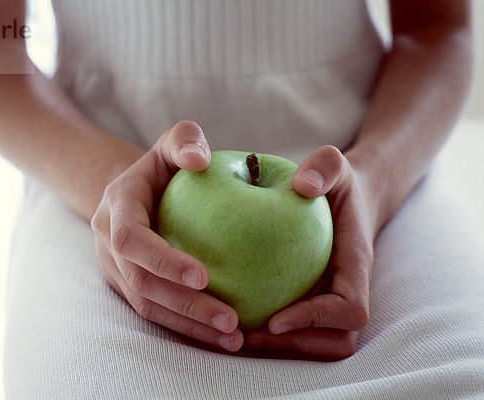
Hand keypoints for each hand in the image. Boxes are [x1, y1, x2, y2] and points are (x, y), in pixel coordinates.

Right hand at [91, 121, 243, 351]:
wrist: (138, 191)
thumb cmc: (164, 166)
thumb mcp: (173, 142)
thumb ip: (185, 139)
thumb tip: (200, 159)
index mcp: (117, 207)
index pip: (131, 239)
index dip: (163, 260)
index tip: (203, 276)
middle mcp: (109, 242)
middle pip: (141, 283)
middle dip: (184, 305)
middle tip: (231, 320)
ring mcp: (115, 268)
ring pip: (147, 306)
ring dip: (189, 326)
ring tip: (232, 338)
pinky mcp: (127, 286)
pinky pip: (154, 313)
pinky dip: (186, 328)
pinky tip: (220, 337)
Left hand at [244, 145, 374, 360]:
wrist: (341, 198)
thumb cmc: (335, 182)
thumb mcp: (335, 165)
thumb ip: (326, 166)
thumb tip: (302, 184)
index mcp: (355, 265)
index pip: (350, 309)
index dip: (317, 320)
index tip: (276, 319)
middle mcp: (344, 290)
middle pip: (335, 341)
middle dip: (295, 346)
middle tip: (246, 336)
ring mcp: (327, 299)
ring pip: (316, 343)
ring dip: (279, 347)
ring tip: (235, 335)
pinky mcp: (307, 300)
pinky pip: (293, 327)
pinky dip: (267, 332)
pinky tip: (229, 315)